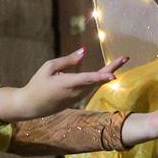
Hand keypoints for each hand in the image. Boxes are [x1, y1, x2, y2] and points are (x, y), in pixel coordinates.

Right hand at [0, 48, 125, 121]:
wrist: (32, 106)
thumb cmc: (38, 83)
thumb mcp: (48, 68)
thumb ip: (67, 60)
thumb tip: (84, 51)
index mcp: (68, 83)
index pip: (87, 79)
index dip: (101, 76)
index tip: (114, 74)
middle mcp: (77, 92)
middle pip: (98, 80)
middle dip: (112, 68)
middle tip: (125, 58)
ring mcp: (79, 97)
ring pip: (96, 83)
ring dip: (108, 72)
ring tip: (120, 60)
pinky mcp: (78, 99)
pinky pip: (91, 86)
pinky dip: (100, 78)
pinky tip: (108, 70)